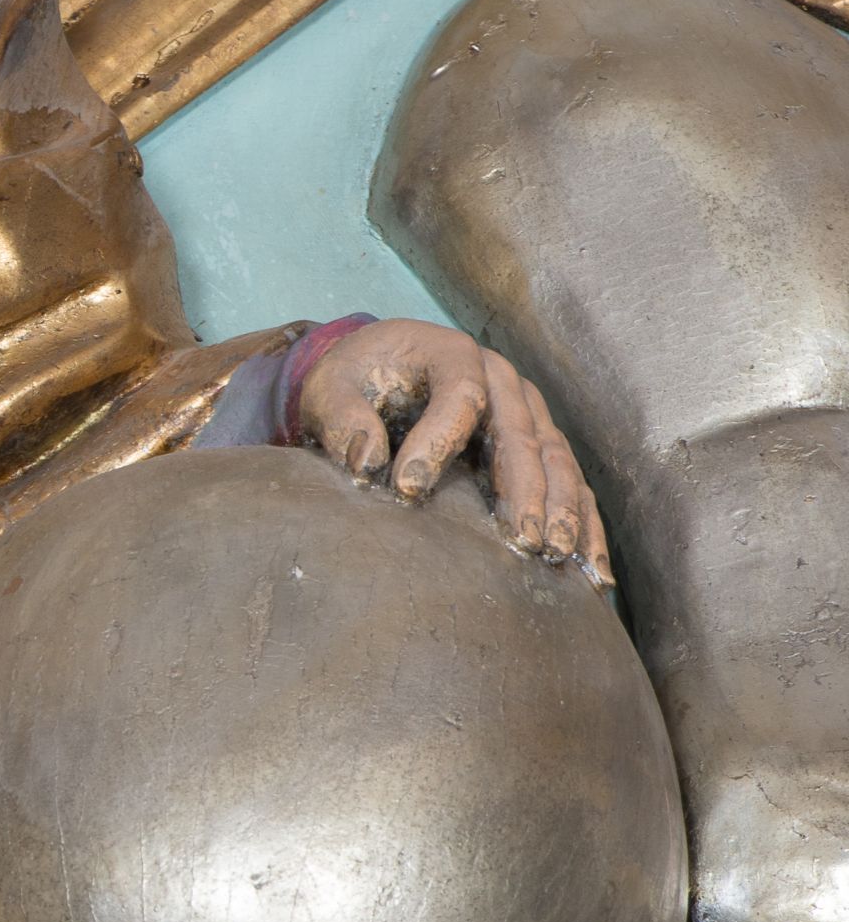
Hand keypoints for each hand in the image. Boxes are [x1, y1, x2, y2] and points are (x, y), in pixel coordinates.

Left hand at [296, 318, 609, 579]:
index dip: (437, 441)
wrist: (379, 372)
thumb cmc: (356, 380)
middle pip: (522, 433)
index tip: (408, 489)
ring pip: (556, 459)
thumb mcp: (330, 387)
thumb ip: (340, 417)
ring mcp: (527, 411)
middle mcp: (502, 379)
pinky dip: (583, 523)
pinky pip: (569, 482)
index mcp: (452, 353)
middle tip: (521, 540)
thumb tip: (364, 462)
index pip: (461, 394)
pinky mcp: (538, 443)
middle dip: (525, 489)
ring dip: (563, 509)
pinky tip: (590, 568)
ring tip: (558, 555)